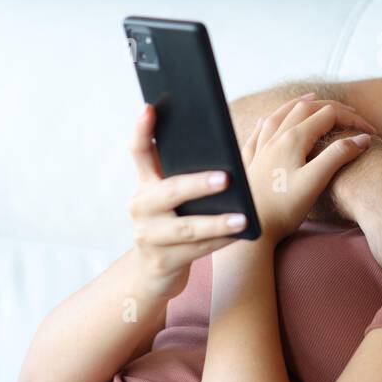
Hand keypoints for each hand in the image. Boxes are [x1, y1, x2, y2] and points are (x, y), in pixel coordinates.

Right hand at [127, 103, 255, 300]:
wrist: (153, 273)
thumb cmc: (175, 223)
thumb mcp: (174, 197)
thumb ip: (191, 171)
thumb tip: (225, 141)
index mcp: (146, 184)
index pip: (140, 152)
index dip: (143, 130)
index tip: (149, 108)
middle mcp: (141, 207)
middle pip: (169, 191)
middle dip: (198, 184)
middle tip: (225, 178)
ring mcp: (149, 236)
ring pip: (186, 228)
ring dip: (217, 223)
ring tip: (242, 218)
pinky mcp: (162, 261)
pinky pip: (197, 251)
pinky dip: (220, 243)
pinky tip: (241, 236)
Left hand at [244, 93, 374, 243]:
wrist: (251, 230)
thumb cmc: (283, 208)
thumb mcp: (316, 181)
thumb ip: (338, 155)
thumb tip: (362, 138)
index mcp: (293, 139)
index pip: (328, 115)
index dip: (352, 119)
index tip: (371, 133)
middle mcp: (275, 137)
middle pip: (305, 109)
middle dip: (331, 107)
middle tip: (352, 114)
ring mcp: (261, 148)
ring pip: (280, 115)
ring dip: (300, 104)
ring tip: (312, 100)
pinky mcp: (250, 162)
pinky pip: (259, 132)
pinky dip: (269, 120)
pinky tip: (266, 121)